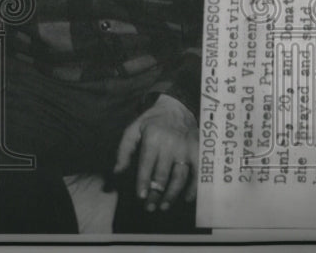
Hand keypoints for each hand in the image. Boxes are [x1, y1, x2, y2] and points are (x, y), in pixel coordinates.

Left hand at [114, 93, 198, 211]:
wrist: (177, 108)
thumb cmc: (152, 121)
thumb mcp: (133, 129)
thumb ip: (124, 150)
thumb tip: (116, 171)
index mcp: (152, 138)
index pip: (146, 165)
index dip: (143, 182)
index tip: (140, 196)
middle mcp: (170, 144)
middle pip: (162, 174)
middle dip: (155, 193)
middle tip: (149, 207)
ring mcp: (185, 149)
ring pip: (179, 177)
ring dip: (172, 195)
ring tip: (164, 206)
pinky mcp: (198, 152)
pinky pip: (197, 174)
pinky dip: (193, 188)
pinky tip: (187, 199)